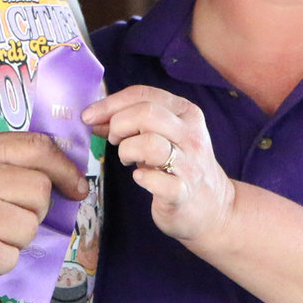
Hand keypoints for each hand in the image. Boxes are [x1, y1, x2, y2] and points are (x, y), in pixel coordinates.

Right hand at [0, 132, 88, 297]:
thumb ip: (3, 165)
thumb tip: (61, 177)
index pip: (37, 147)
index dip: (65, 168)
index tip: (76, 187)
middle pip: (40, 191)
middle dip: (33, 213)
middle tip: (7, 220)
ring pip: (29, 228)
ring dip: (14, 241)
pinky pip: (11, 257)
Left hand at [83, 85, 233, 242]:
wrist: (213, 207)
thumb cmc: (179, 166)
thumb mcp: (162, 135)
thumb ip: (133, 122)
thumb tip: (95, 117)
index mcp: (185, 112)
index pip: (143, 94)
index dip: (110, 103)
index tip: (89, 116)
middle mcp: (191, 134)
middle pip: (146, 113)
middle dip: (118, 125)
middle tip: (113, 140)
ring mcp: (190, 164)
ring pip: (150, 144)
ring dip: (127, 150)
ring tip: (127, 159)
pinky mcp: (183, 192)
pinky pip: (158, 181)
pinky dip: (143, 178)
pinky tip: (140, 177)